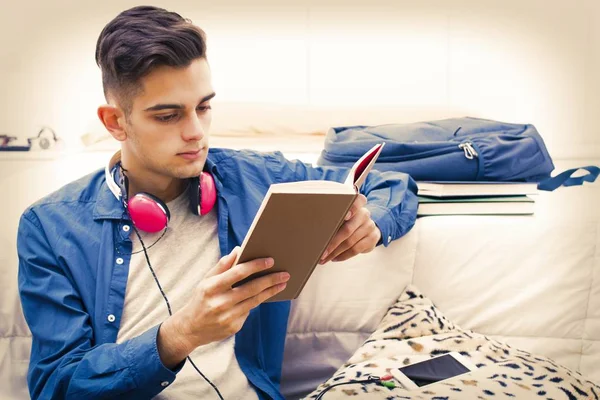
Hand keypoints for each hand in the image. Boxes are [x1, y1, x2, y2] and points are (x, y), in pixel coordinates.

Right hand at [157, 247, 288, 367]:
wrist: (191, 329)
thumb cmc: (201, 299)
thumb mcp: (206, 280)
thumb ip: (222, 265)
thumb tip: (238, 250)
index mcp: (211, 287)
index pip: (238, 273)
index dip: (255, 266)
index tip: (270, 260)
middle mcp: (220, 303)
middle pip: (251, 288)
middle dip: (270, 279)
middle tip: (285, 273)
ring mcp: (227, 317)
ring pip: (255, 301)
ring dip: (271, 291)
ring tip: (282, 283)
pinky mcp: (234, 327)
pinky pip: (249, 311)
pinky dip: (256, 302)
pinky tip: (265, 295)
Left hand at [319, 194, 380, 263]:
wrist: (366, 227)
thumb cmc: (347, 221)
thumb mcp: (341, 215)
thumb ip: (332, 217)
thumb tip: (312, 230)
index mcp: (356, 204)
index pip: (358, 200)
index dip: (352, 208)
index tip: (344, 216)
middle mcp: (364, 214)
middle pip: (348, 229)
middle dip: (332, 243)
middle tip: (321, 252)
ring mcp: (369, 227)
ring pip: (350, 242)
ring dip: (335, 252)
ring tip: (325, 258)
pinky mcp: (372, 238)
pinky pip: (356, 250)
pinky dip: (343, 255)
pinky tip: (335, 258)